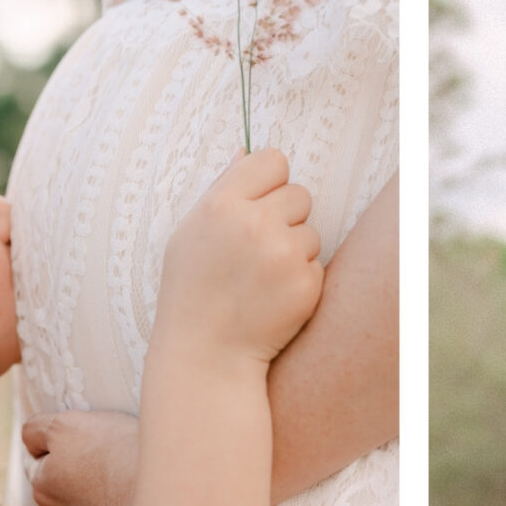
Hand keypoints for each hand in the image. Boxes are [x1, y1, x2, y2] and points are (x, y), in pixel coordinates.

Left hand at [22, 410, 139, 505]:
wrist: (170, 498)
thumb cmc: (121, 455)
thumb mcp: (68, 426)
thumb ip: (38, 431)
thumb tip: (29, 441)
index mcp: (44, 487)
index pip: (38, 462)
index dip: (60, 447)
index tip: (84, 442)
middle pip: (62, 492)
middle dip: (78, 478)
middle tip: (110, 461)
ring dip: (98, 504)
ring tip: (126, 487)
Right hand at [155, 149, 322, 366]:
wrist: (207, 354)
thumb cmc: (192, 291)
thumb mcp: (189, 234)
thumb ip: (221, 190)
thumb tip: (247, 152)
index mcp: (221, 205)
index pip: (272, 160)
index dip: (270, 180)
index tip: (260, 201)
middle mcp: (254, 224)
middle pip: (300, 193)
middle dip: (285, 216)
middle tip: (258, 247)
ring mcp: (283, 255)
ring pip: (311, 230)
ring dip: (294, 250)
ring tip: (262, 277)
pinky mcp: (306, 284)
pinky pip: (317, 264)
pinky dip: (301, 279)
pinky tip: (273, 297)